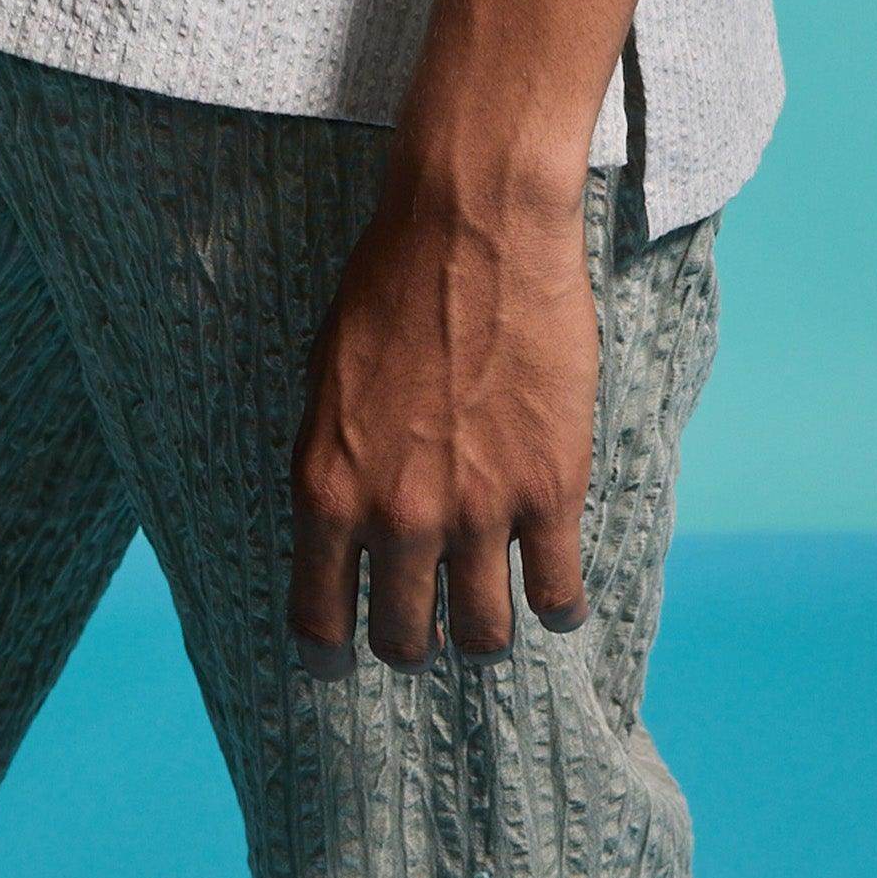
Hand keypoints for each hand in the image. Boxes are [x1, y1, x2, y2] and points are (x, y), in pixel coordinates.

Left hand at [288, 161, 598, 668]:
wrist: (472, 225)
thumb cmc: (390, 284)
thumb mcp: (326, 382)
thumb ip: (337, 465)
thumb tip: (345, 527)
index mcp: (328, 490)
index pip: (318, 621)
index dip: (334, 649)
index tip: (348, 652)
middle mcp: (397, 517)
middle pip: (405, 640)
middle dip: (415, 640)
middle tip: (430, 625)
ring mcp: (477, 511)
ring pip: (484, 634)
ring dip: (484, 633)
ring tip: (493, 616)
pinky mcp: (550, 490)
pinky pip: (556, 593)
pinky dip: (558, 607)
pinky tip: (556, 598)